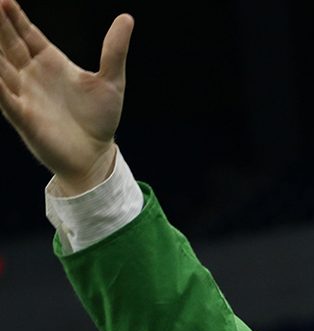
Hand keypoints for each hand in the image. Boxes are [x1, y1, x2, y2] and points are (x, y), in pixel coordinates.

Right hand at [0, 0, 132, 193]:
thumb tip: (127, 17)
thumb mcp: (112, 80)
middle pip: (7, 44)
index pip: (26, 33)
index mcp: (50, 62)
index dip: (13, 17)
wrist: (95, 155)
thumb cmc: (101, 119)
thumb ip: (115, 50)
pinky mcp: (23, 116)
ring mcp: (24, 94)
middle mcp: (32, 75)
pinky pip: (3, 97)